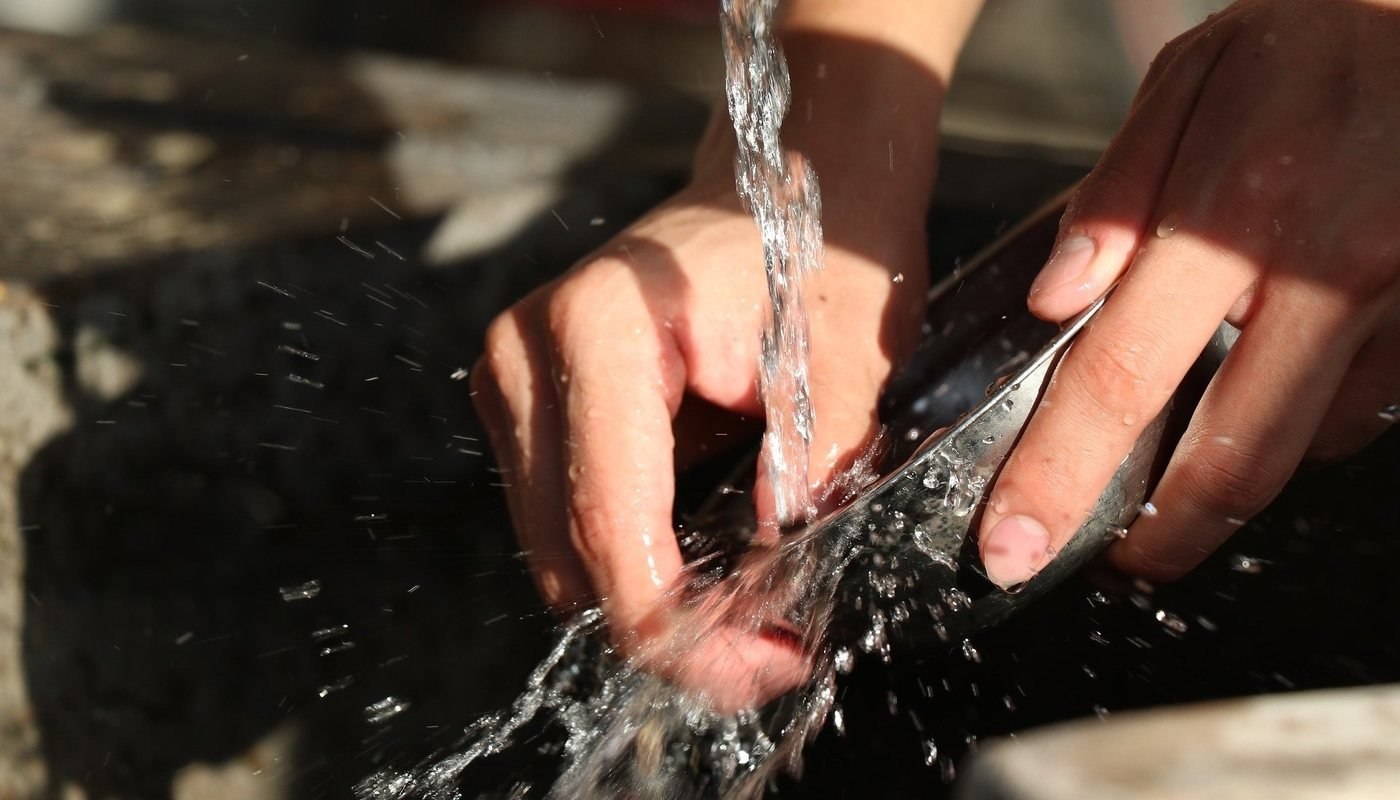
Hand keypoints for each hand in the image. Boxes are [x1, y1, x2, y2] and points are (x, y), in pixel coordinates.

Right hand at [471, 163, 929, 709]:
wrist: (785, 177)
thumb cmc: (819, 246)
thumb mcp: (844, 357)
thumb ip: (811, 469)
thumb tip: (777, 580)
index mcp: (599, 330)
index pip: (612, 527)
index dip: (682, 630)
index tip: (766, 667)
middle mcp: (528, 354)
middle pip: (570, 559)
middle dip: (672, 633)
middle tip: (775, 657)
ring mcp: (515, 379)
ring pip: (560, 553)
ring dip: (649, 606)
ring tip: (753, 623)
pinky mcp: (528, 402)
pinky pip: (566, 519)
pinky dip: (633, 564)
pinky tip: (710, 578)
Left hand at [977, 0, 1399, 588]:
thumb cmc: (1314, 40)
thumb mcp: (1191, 82)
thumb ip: (1115, 196)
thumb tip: (1053, 302)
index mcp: (1239, 214)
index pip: (1123, 379)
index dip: (1059, 476)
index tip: (1013, 543)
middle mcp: (1328, 274)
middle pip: (1231, 461)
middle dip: (1159, 537)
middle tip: (1111, 559)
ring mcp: (1399, 306)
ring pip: (1302, 450)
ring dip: (1227, 484)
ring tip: (1173, 477)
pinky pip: (1361, 411)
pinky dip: (1298, 424)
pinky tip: (1261, 390)